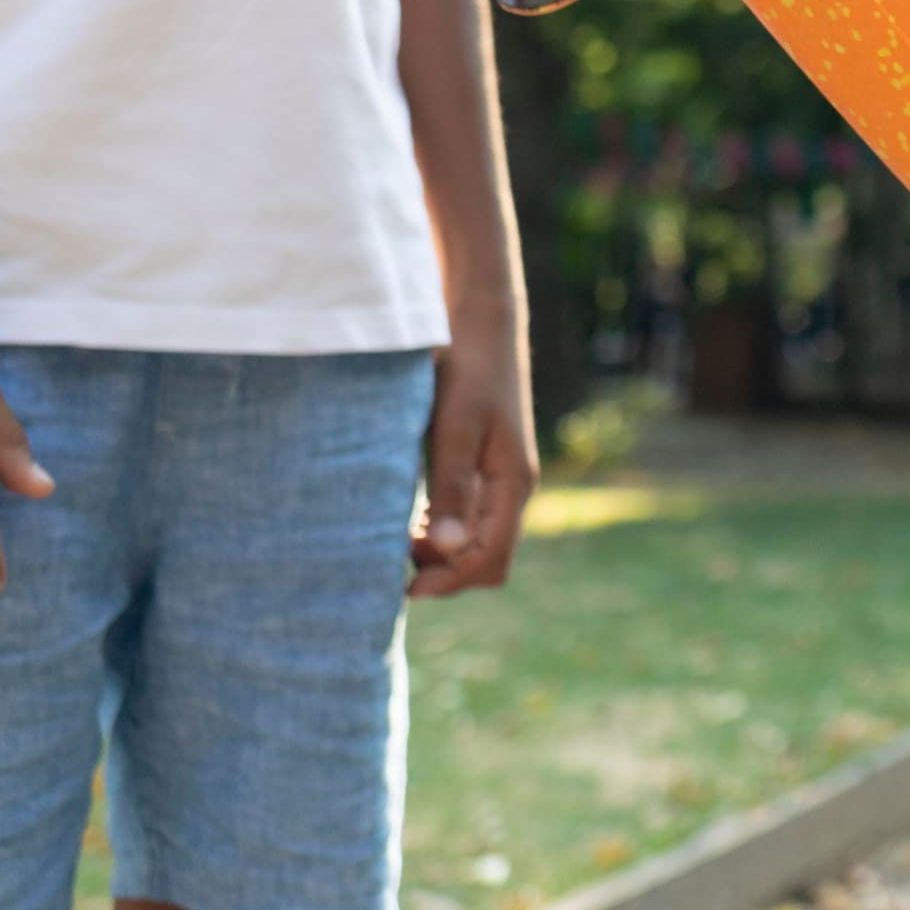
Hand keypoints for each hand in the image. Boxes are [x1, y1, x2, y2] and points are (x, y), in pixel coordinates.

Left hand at [410, 317, 537, 597]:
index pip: (490, 560)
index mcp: (513, 484)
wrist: (480, 321)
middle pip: (488, 560)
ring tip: (397, 541)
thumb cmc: (467, 369)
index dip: (450, 581)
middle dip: (447, 573)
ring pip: (477, 542)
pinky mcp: (485, 466)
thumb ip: (450, 489)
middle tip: (396, 562)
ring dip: (442, 554)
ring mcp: (501, 479)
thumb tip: (445, 552)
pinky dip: (441, 532)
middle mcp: (513, 488)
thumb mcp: (454, 428)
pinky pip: (469, 519)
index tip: (404, 588)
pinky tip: (410, 519)